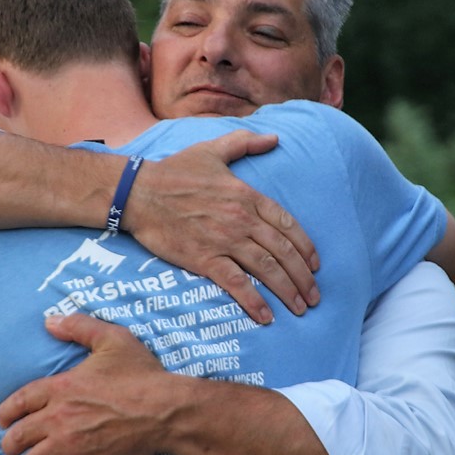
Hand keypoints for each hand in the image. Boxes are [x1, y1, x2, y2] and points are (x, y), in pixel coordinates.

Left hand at [0, 314, 177, 454]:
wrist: (164, 410)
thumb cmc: (141, 374)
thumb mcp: (112, 339)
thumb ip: (78, 327)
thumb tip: (50, 321)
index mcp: (60, 387)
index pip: (16, 403)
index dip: (4, 414)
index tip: (4, 420)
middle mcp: (58, 418)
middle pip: (17, 437)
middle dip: (10, 444)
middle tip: (12, 447)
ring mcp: (70, 445)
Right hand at [123, 130, 319, 323]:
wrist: (139, 192)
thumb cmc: (175, 171)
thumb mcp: (212, 150)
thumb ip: (245, 143)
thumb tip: (274, 138)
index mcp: (247, 195)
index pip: (287, 224)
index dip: (305, 247)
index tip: (315, 265)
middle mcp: (241, 219)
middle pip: (283, 251)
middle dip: (303, 276)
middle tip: (314, 296)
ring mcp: (224, 240)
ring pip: (266, 269)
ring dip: (288, 291)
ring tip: (300, 308)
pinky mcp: (204, 259)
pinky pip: (236, 284)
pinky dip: (254, 302)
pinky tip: (266, 317)